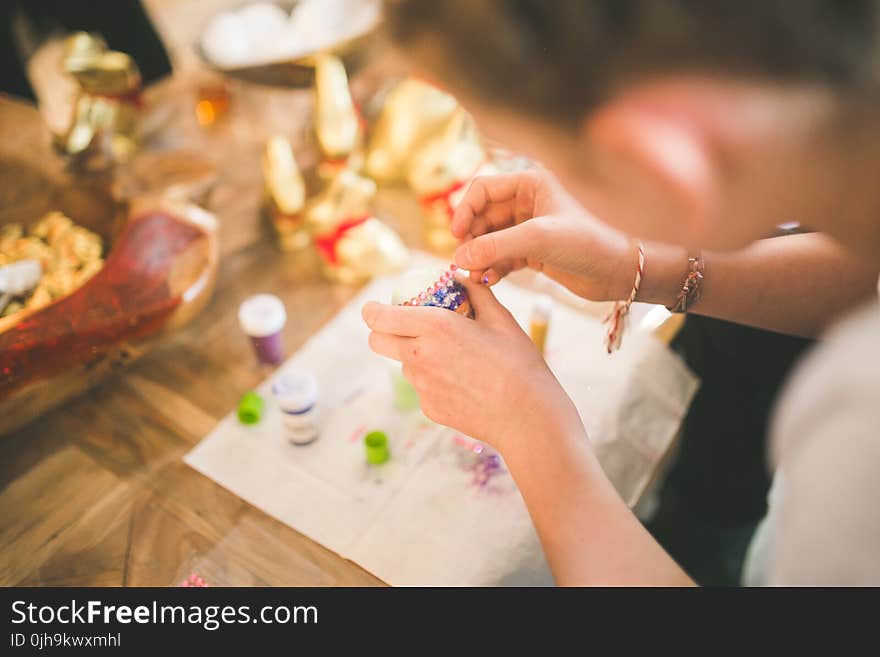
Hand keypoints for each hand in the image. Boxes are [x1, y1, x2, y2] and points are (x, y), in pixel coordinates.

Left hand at [362, 276, 582, 452]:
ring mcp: (422, 386)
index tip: (378, 309)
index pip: (379, 317)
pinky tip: (464, 384)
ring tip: (454, 359)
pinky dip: (434, 381)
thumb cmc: (519, 364)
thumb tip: (459, 276)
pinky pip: (422, 388)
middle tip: (404, 328)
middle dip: (383, 332)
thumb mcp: (500, 318)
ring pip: (403, 365)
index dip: (373, 310)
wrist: (527, 416)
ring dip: (415, 357)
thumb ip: (474, 292)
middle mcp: (420, 356)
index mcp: (435, 327)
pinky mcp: (429, 408)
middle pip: (376, 341)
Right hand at [451, 168, 639, 300]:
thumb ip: (495, 246)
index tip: (455, 235)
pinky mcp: (535, 252)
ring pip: (491, 239)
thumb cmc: (589, 242)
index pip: (483, 189)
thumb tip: (458, 257)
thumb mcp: (538, 239)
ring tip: (475, 276)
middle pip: (483, 216)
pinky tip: (489, 280)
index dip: (465, 210)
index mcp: (532, 183)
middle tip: (463, 262)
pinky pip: (502, 256)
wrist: (620, 271)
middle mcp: (529, 202)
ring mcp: (531, 228)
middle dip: (471, 239)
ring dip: (480, 256)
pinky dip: (492, 267)